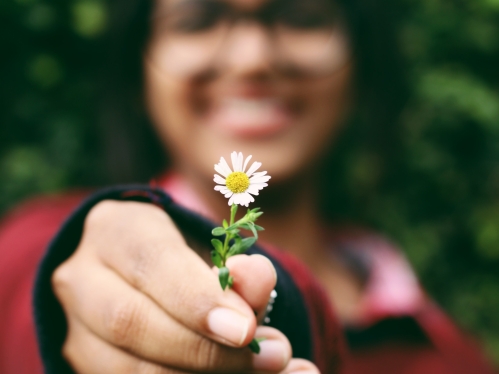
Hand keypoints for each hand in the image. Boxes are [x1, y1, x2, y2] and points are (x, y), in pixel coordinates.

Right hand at [52, 200, 318, 372]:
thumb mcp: (210, 249)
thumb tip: (258, 280)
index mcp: (115, 230)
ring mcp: (74, 326)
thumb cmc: (181, 259)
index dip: (198, 300)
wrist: (134, 276)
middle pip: (130, 321)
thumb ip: (238, 267)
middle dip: (203, 349)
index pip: (150, 262)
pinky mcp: (82, 361)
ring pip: (124, 368)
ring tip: (268, 370)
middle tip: (272, 355)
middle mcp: (81, 277)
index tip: (247, 330)